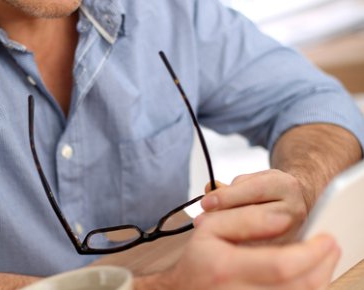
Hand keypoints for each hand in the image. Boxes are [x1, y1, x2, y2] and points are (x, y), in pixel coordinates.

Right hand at [139, 207, 339, 289]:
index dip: (311, 252)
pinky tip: (308, 274)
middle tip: (331, 246)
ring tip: (323, 257)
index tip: (325, 238)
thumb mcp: (210, 227)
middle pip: (300, 286)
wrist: (185, 289)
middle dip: (324, 265)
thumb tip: (281, 217)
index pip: (281, 265)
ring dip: (320, 277)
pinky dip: (307, 287)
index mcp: (225, 268)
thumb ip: (245, 219)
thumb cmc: (199, 259)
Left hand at [200, 169, 308, 242]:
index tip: (206, 203)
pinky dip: (239, 248)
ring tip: (208, 233)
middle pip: (256, 213)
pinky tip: (223, 246)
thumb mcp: (250, 181)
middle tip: (200, 221)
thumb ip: (228, 187)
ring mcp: (295, 232)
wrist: (295, 205)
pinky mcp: (288, 250)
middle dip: (224, 217)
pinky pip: (260, 251)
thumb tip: (210, 189)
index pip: (255, 189)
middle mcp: (295, 209)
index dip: (227, 196)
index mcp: (285, 186)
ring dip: (229, 235)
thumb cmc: (266, 192)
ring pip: (258, 235)